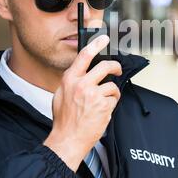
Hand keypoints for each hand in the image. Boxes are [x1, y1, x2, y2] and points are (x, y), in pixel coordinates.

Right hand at [43, 35, 121, 171]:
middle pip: (105, 66)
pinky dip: (111, 105)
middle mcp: (82, 84)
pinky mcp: (104, 105)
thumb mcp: (61, 95)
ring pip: (112, 86)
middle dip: (115, 67)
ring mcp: (94, 95)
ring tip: (103, 103)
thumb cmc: (64, 120)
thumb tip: (84, 72)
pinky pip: (114, 99)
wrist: (68, 139)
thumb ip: (72, 82)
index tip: (104, 38)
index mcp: (70, 79)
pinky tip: (102, 111)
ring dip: (112, 93)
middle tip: (117, 70)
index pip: (84, 56)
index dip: (96, 44)